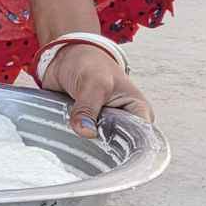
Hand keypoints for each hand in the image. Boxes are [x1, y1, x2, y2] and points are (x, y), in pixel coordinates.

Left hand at [38, 44, 153, 138]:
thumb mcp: (93, 83)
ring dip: (83, 143)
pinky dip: (72, 139)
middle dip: (102, 146)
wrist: (64, 56)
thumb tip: (86, 132)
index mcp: (137, 110)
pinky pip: (80, 140)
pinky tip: (65, 139)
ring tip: (74, 139)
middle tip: (87, 144)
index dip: (128, 148)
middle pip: (118, 145)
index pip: (141, 138)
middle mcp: (124, 121)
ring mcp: (103, 125)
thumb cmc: (89, 63)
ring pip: (97, 144)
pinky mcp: (86, 126)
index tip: (108, 149)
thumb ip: (89, 108)